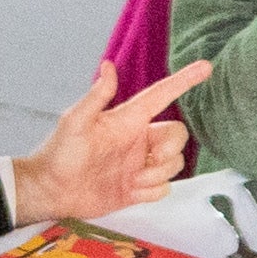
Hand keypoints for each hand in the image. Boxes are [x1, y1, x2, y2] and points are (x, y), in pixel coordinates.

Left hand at [6, 57, 211, 224]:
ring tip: (131, 179)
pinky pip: (165, 188)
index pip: (161, 96)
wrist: (50, 191)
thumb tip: (108, 66)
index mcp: (127, 121)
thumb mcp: (75, 122)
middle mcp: (138, 140)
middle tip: (149, 158)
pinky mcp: (138, 189)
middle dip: (171, 148)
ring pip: (175, 163)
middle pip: (178, 136)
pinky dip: (152, 192)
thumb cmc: (59, 153)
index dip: (183, 81)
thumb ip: (96, 97)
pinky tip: (129, 191)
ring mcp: (140, 165)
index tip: (206, 67)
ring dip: (158, 174)